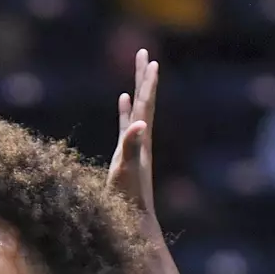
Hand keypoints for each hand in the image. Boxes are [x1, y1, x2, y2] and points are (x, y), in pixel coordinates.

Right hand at [109, 48, 158, 221]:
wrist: (134, 219)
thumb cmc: (128, 197)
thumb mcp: (126, 169)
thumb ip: (131, 145)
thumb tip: (140, 124)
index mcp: (142, 139)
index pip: (146, 105)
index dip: (147, 83)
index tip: (151, 60)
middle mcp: (142, 138)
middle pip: (144, 101)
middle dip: (143, 77)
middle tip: (144, 54)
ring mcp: (135, 145)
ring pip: (137, 110)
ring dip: (137, 91)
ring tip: (138, 72)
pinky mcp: (126, 153)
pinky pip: (126, 124)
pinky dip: (125, 110)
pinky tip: (124, 101)